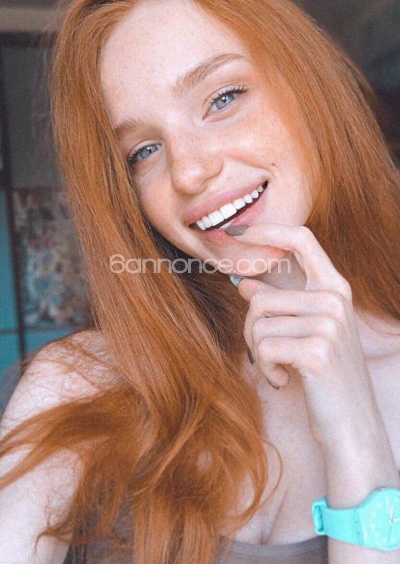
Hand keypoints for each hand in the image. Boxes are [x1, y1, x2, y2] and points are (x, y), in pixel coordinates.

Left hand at [227, 223, 380, 450]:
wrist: (351, 425)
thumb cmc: (325, 377)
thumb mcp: (306, 333)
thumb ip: (280, 304)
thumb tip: (242, 282)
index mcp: (335, 288)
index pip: (301, 239)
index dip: (265, 230)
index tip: (235, 231)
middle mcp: (335, 299)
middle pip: (261, 297)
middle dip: (251, 330)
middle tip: (266, 354)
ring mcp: (329, 322)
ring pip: (258, 323)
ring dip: (259, 353)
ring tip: (282, 369)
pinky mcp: (317, 349)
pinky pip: (263, 347)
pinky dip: (265, 369)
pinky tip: (284, 381)